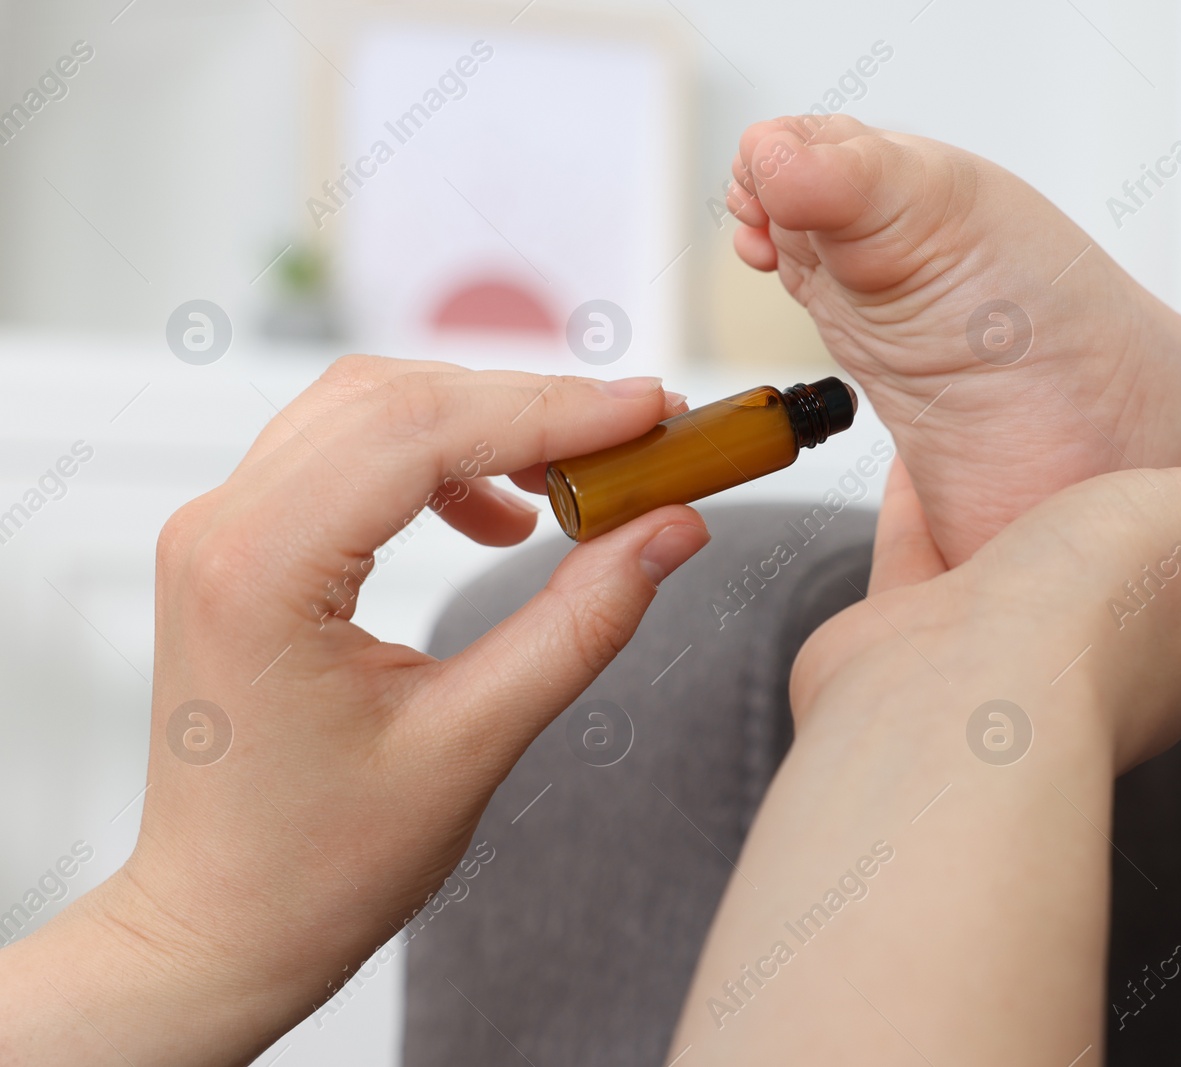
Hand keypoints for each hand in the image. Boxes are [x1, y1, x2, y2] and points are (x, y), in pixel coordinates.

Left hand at [1, 357, 708, 1066]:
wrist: (219, 926)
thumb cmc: (319, 866)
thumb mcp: (472, 745)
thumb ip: (580, 623)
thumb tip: (671, 530)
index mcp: (260, 571)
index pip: (420, 431)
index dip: (551, 409)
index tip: (652, 411)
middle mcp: (224, 527)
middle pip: (396, 398)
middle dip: (532, 405)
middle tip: (641, 435)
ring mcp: (223, 529)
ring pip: (370, 409)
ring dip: (485, 423)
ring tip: (579, 477)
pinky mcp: (243, 545)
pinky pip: (348, 454)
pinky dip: (438, 459)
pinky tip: (500, 518)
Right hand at [673, 456, 1180, 1064]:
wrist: (966, 688)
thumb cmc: (1099, 612)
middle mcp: (1102, 662)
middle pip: (1110, 582)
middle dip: (1101, 526)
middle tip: (1093, 458)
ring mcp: (1007, 659)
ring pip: (1014, 577)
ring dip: (1008, 520)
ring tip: (1004, 451)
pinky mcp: (924, 647)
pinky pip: (925, 567)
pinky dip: (923, 517)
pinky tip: (919, 469)